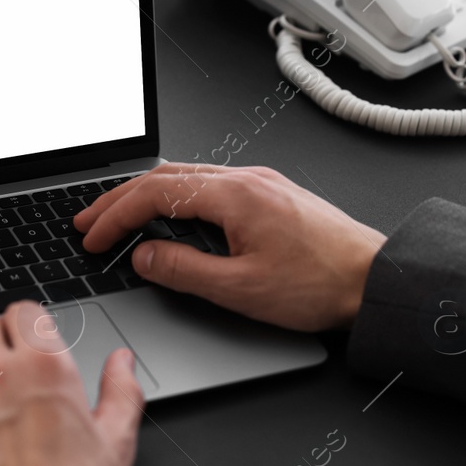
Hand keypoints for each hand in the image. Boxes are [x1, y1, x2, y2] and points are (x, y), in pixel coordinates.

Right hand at [73, 164, 386, 331]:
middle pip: (166, 176)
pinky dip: (177, 199)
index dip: (116, 216)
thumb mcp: (241, 289)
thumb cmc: (322, 284)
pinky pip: (210, 185)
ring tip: (119, 218)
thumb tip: (144, 257)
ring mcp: (262, 183)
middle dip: (120, 199)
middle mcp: (247, 178)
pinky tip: (170, 216)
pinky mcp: (272, 195)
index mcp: (235, 194)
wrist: (376, 279)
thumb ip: (184, 270)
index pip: (155, 193)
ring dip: (148, 197)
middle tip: (89, 221)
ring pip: (188, 177)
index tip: (93, 237)